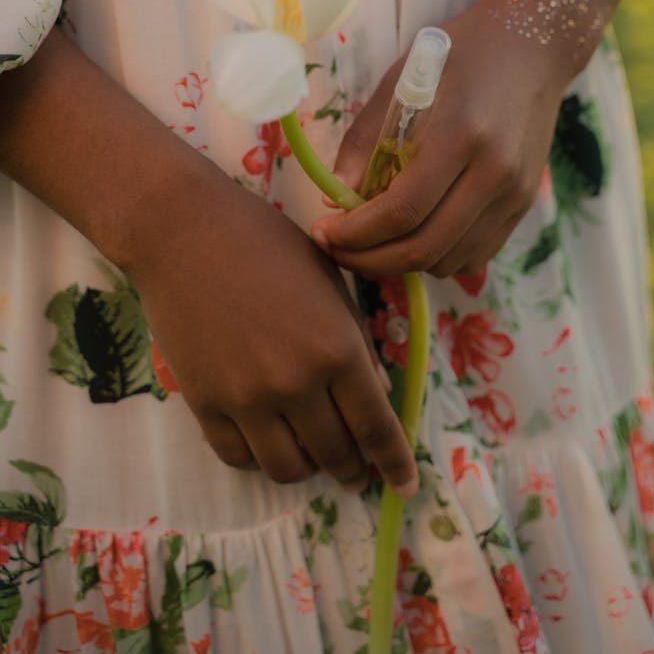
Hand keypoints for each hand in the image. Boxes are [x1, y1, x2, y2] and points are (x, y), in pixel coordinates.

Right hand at [0, 29, 416, 496]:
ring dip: (307, 468)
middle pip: (335, 453)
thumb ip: (352, 340)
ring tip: (312, 456)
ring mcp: (247, 398)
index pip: (376, 425)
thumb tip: (372, 391)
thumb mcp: (329, 283)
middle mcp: (297, 382)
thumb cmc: (266, 243)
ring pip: (287, 467)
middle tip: (356, 472)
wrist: (185, 231)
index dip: (393, 462)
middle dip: (353, 470)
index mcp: (338, 347)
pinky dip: (259, 458)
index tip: (404, 485)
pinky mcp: (204, 403)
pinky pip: (238, 456)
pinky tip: (268, 443)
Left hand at [311, 0, 570, 277]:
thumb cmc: (458, 56)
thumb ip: (366, 141)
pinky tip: (413, 234)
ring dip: (402, 263)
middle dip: (370, 260)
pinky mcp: (524, 204)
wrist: (532, 47)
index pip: (402, 210)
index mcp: (460, 135)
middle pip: (425, 247)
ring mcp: (515, 193)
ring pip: (449, 259)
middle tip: (338, 250)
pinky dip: (437, 257)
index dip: (356, 234)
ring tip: (371, 242)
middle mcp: (494, 171)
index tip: (324, 233)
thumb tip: (335, 199)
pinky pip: (474, 255)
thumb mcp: (402, 81)